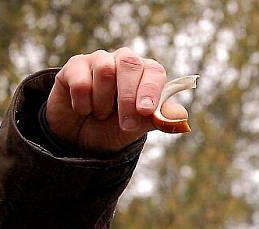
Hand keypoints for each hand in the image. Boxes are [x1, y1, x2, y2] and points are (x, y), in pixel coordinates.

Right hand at [46, 48, 188, 153]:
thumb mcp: (139, 127)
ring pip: (105, 70)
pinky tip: (83, 109)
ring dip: (104, 102)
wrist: (81, 139)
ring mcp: (99, 61)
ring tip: (101, 113)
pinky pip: (81, 82)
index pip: (155, 71)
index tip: (145, 111)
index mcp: (146, 74)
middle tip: (126, 124)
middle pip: (129, 63)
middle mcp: (124, 62)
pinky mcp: (75, 66)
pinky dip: (83, 103)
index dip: (151, 90)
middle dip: (128, 98)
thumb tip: (183, 119)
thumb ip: (160, 120)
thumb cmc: (115, 128)